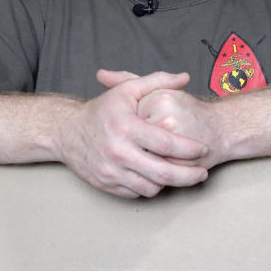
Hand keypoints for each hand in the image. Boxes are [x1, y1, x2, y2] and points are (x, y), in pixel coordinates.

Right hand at [54, 71, 209, 198]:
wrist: (67, 132)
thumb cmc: (101, 110)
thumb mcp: (127, 90)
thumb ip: (157, 81)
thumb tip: (185, 77)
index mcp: (126, 127)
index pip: (166, 143)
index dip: (189, 149)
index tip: (203, 149)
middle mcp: (118, 152)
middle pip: (163, 173)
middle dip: (188, 175)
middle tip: (202, 173)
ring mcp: (111, 171)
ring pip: (151, 187)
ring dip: (170, 183)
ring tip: (180, 173)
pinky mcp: (107, 185)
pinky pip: (137, 193)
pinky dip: (150, 187)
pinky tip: (157, 176)